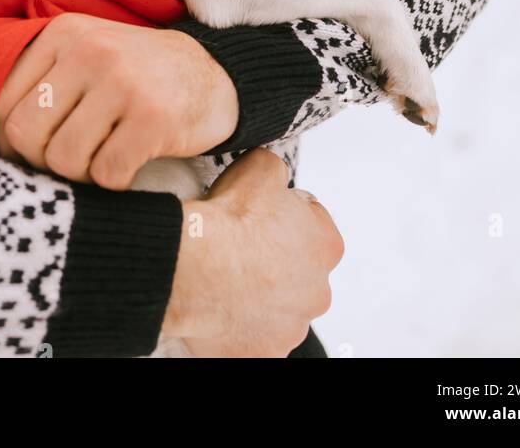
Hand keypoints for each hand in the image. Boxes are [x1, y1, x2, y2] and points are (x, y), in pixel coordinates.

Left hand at [0, 12, 238, 185]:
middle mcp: (90, 51)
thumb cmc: (137, 76)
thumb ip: (41, 82)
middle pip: (27, 134)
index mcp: (64, 33)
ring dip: (82, 174)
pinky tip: (131, 162)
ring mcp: (123, 83)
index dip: (12, 143)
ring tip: (104, 157)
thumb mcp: (87, 55)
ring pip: (64, 159)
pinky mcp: (154, 118)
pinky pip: (107, 174)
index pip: (5, 104)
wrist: (215, 74)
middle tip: (73, 159)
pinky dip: (115, 182)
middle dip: (44, 160)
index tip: (34, 154)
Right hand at [162, 148, 344, 356]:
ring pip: (278, 308)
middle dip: (276, 263)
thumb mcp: (262, 167)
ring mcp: (290, 327)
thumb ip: (278, 172)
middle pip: (299, 272)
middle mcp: (317, 292)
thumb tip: (274, 176)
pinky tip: (221, 306)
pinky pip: (254, 338)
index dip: (285, 217)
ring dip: (260, 296)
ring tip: (227, 279)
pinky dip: (241, 326)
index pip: (313, 227)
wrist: (194, 265)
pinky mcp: (262, 353)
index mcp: (326, 246)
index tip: (264, 218)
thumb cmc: (230, 223)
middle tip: (243, 250)